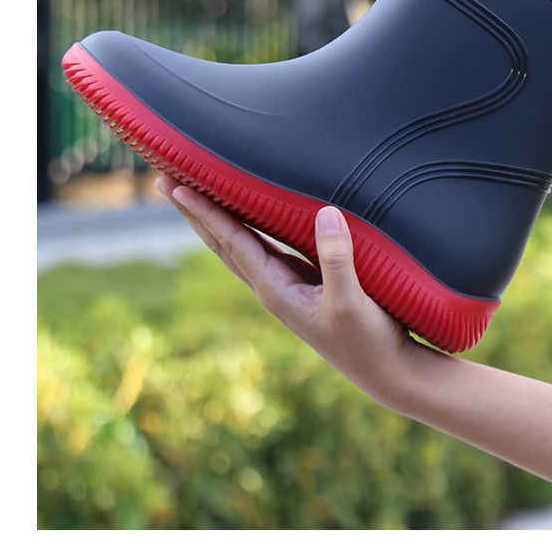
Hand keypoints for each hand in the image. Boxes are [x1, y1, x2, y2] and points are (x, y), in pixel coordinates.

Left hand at [155, 176, 427, 405]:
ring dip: (214, 219)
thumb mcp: (351, 301)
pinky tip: (245, 216)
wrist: (387, 372)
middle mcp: (272, 287)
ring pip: (239, 245)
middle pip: (222, 243)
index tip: (178, 186)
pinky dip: (246, 227)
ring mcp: (286, 286)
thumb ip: (336, 258)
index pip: (232, 242)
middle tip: (164, 180)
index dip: (206, 212)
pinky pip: (263, 248)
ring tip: (193, 193)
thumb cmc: (368, 340)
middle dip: (195, 212)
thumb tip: (325, 213)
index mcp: (275, 290)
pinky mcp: (305, 284)